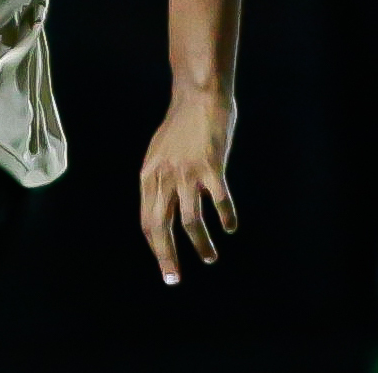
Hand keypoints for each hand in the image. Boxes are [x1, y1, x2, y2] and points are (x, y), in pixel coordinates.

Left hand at [139, 87, 237, 284]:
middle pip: (160, 225)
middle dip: (167, 255)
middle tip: (174, 279)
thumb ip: (159, 180)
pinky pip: (218, 201)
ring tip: (210, 258)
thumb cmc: (181, 126)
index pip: (147, 219)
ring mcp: (187, 172)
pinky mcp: (210, 167)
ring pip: (189, 220)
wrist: (197, 97)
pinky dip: (225, 217)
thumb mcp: (159, 154)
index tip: (166, 268)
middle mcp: (163, 177)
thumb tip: (162, 207)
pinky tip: (230, 226)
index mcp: (148, 175)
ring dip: (200, 244)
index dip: (155, 246)